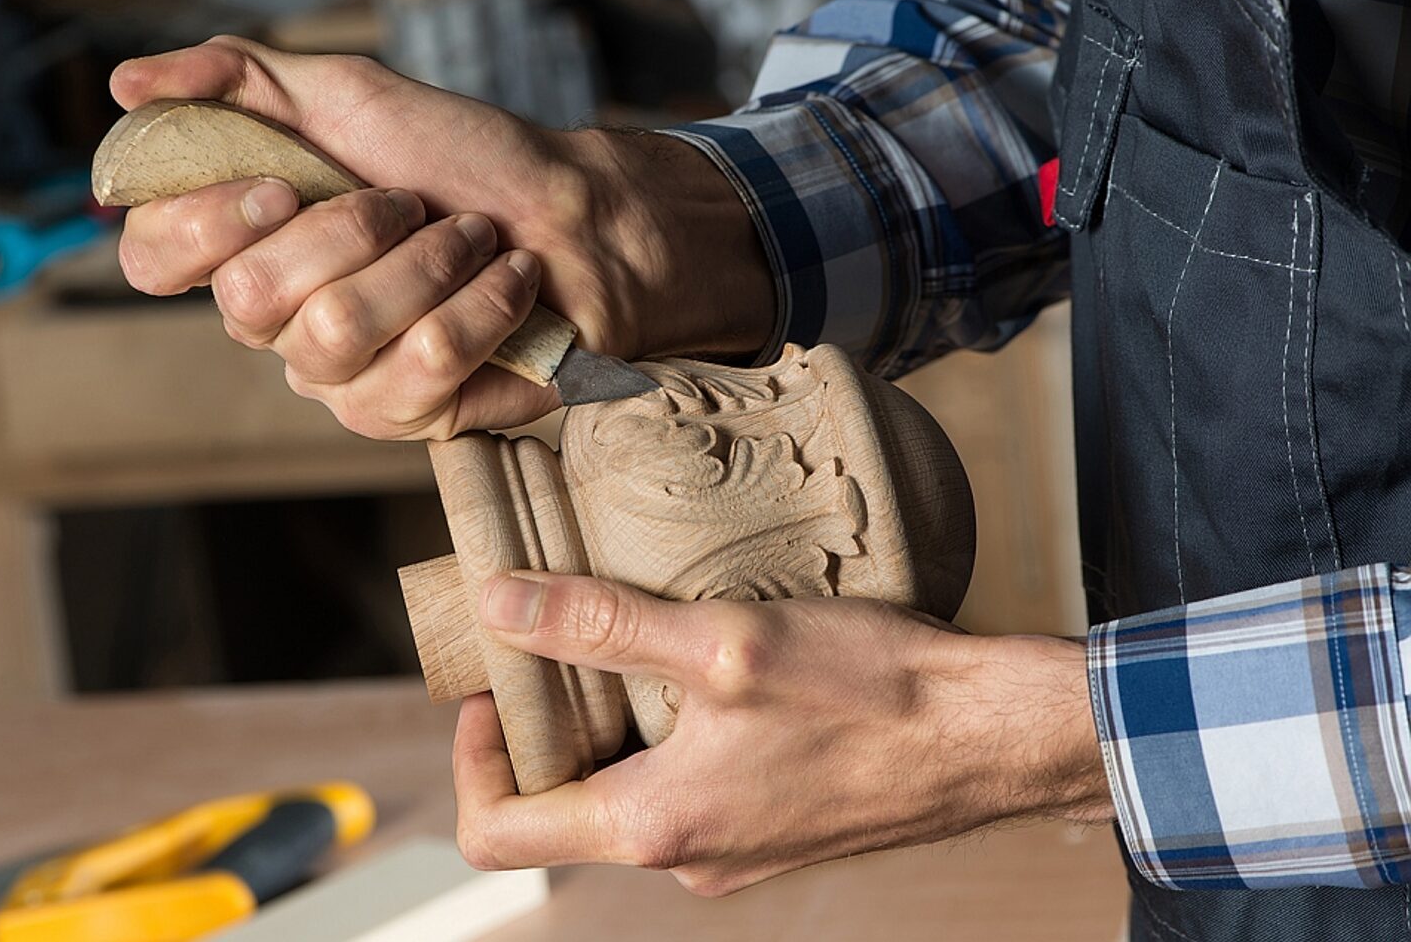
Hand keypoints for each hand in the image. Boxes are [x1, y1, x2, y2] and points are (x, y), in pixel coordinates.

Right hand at [111, 37, 771, 438]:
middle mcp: (282, 323)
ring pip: (339, 331)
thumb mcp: (350, 94)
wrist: (577, 217)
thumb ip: (238, 80)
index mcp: (249, 246)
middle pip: (251, 297)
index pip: (153, 260)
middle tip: (412, 202)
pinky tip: (507, 283)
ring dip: (426, 263)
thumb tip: (128, 88)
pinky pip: (423, 365)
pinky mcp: (412, 417)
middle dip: (350, 228)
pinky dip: (481, 305)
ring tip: (471, 238)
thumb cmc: (464, 159)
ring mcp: (344, 379)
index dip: (204, 224)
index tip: (282, 183)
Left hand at [452, 572, 1113, 895]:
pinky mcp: (771, 829)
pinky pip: (687, 790)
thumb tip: (498, 605)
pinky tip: (708, 671)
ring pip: (628, 793)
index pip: (501, 830)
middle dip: (545, 723)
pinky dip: (670, 734)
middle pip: (561, 807)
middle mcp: (685, 857)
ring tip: (638, 638)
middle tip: (560, 635)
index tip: (492, 684)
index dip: (472, 757)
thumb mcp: (720, 642)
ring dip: (612, 721)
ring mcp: (731, 852)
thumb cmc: (871, 692)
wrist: (990, 735)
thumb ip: (600, 626)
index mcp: (655, 824)